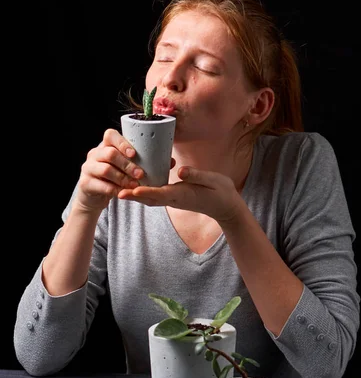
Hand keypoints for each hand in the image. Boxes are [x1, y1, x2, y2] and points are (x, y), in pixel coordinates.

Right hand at [75, 128, 174, 212]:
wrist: (93, 195)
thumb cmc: (115, 177)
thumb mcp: (125, 167)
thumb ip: (142, 162)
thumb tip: (171, 162)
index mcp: (106, 145)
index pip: (110, 135)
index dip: (123, 143)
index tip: (135, 154)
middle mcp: (95, 153)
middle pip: (110, 153)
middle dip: (127, 164)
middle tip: (140, 174)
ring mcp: (88, 167)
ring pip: (105, 169)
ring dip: (122, 178)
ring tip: (134, 186)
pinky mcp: (85, 183)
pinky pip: (101, 185)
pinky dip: (114, 190)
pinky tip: (123, 193)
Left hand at [117, 167, 243, 223]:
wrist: (226, 206)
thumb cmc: (220, 191)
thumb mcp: (213, 180)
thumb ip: (197, 175)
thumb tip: (181, 171)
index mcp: (183, 195)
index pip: (160, 194)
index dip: (145, 193)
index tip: (131, 191)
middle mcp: (175, 199)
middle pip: (150, 199)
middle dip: (133, 196)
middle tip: (116, 191)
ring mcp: (174, 200)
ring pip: (151, 199)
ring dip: (136, 196)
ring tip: (120, 188)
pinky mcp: (175, 197)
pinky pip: (156, 197)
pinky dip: (144, 194)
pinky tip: (136, 186)